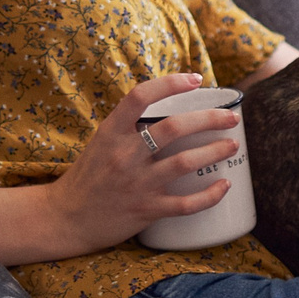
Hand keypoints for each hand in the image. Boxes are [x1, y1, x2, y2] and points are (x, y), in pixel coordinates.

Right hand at [45, 73, 239, 252]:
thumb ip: (129, 127)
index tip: (195, 79)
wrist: (66, 218)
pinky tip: (225, 185)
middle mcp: (124, 155)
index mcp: (111, 132)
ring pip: (186, 162)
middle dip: (210, 119)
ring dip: (216, 151)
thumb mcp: (101, 142)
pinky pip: (187, 203)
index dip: (170, 83)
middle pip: (175, 127)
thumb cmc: (88, 177)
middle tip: (231, 118)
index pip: (140, 96)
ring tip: (233, 145)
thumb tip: (168, 107)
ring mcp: (137, 183)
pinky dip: (211, 194)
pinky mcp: (147, 210)